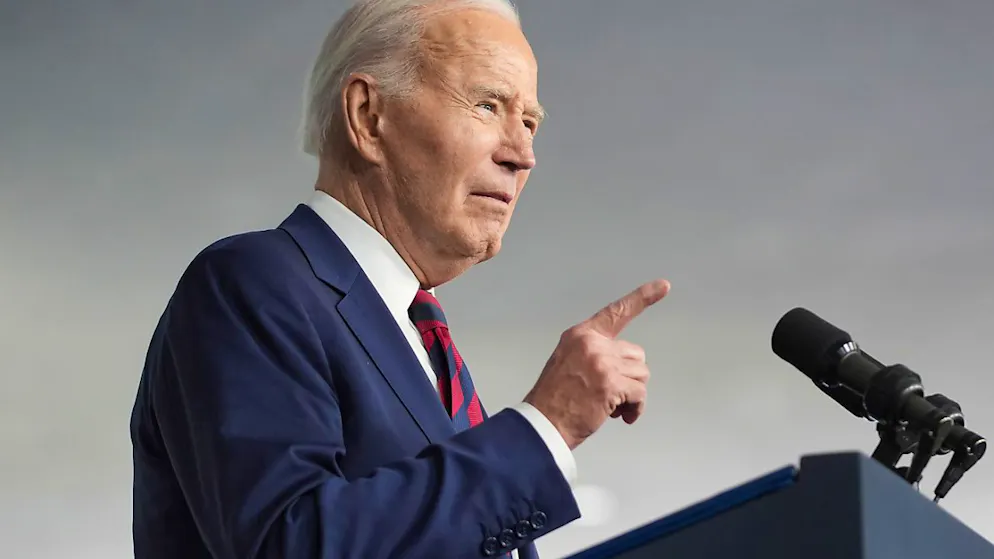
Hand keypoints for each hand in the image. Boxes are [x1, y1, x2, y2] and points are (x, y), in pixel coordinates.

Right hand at [523, 279, 670, 449]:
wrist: (542, 423)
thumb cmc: (554, 399)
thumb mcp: (567, 361)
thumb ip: (594, 353)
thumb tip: (622, 364)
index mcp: (581, 335)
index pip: (616, 312)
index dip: (643, 298)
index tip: (664, 286)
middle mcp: (593, 343)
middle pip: (636, 354)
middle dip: (630, 376)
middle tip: (613, 394)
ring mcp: (602, 362)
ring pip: (641, 375)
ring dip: (632, 394)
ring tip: (613, 407)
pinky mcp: (610, 384)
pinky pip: (639, 394)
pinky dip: (635, 409)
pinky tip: (622, 417)